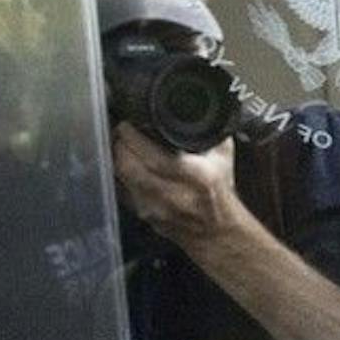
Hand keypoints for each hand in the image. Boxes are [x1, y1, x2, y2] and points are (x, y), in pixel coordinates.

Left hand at [112, 124, 244, 245]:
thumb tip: (195, 108)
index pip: (153, 156)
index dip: (133, 137)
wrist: (217, 231)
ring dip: (117, 157)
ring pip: (120, 176)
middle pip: (129, 165)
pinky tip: (125, 163)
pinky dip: (119, 173)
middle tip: (120, 131)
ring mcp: (154, 207)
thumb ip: (209, 133)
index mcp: (197, 177)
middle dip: (119, 143)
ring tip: (120, 143)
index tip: (128, 124)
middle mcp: (173, 195)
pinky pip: (121, 188)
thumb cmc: (219, 193)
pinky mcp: (142, 214)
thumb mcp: (222, 158)